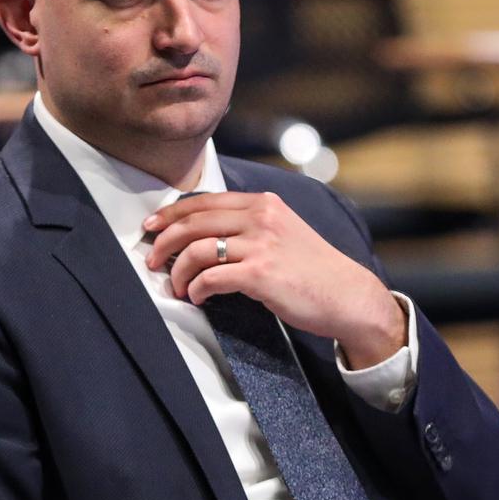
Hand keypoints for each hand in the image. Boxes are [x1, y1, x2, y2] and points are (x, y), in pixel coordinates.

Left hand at [142, 192, 405, 366]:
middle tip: (151, 258)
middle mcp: (261, 217)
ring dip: (178, 271)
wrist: (347, 295)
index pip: (205, 201)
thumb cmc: (313, 270)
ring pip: (197, 250)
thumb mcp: (283, 231)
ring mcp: (261, 245)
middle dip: (164, 240)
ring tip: (176, 286)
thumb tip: (204, 235)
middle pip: (193, 221)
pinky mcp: (260, 274)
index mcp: (263, 203)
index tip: (152, 226)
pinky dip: (196, 289)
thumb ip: (251, 225)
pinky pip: (211, 278)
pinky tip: (197, 298)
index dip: (171, 214)